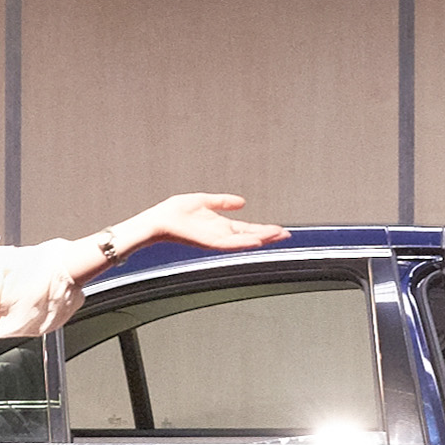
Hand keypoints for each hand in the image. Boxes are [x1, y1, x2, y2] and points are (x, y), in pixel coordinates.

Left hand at [131, 193, 284, 254]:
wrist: (158, 221)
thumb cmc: (174, 212)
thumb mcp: (204, 201)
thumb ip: (223, 202)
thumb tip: (242, 202)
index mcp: (221, 226)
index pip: (248, 229)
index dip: (264, 229)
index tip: (280, 230)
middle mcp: (221, 235)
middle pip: (250, 236)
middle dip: (268, 236)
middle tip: (286, 235)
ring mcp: (216, 240)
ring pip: (244, 241)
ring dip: (260, 239)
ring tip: (277, 236)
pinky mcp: (208, 242)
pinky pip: (229, 244)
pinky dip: (243, 243)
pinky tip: (255, 241)